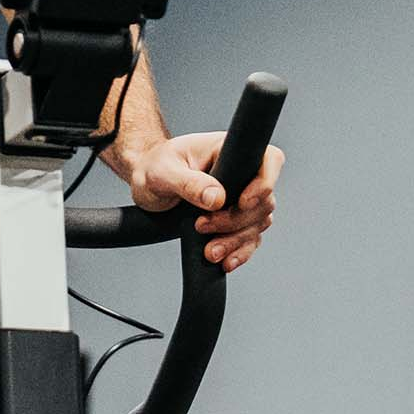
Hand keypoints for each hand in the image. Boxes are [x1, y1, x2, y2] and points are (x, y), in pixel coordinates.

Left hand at [128, 132, 283, 272]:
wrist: (145, 184)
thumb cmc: (154, 166)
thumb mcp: (163, 171)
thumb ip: (188, 182)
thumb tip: (217, 198)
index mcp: (230, 151)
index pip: (268, 160)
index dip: (264, 183)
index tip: (242, 203)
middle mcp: (242, 174)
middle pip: (263, 201)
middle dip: (236, 221)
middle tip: (202, 226)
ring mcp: (242, 198)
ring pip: (258, 224)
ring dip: (236, 241)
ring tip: (209, 252)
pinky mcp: (236, 220)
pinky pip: (249, 239)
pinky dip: (239, 252)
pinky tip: (225, 262)